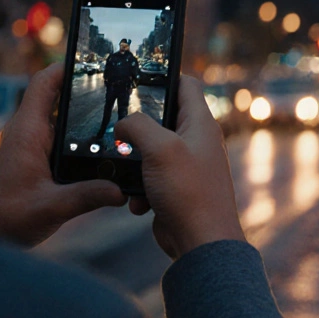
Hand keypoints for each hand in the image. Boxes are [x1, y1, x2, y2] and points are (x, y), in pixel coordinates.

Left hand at [0, 63, 127, 247]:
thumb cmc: (7, 216)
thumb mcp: (50, 209)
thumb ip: (85, 197)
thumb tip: (120, 191)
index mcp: (28, 132)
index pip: (44, 84)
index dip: (66, 66)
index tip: (92, 58)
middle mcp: (31, 131)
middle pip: (58, 94)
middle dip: (85, 86)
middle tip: (118, 82)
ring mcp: (35, 142)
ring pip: (63, 114)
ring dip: (86, 110)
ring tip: (119, 108)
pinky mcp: (39, 155)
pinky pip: (63, 133)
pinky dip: (82, 131)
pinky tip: (105, 140)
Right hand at [116, 75, 245, 259]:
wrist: (201, 242)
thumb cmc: (189, 192)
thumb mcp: (159, 149)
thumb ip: (137, 126)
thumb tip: (123, 124)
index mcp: (200, 123)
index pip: (185, 84)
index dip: (163, 76)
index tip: (137, 77)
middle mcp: (197, 141)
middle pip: (163, 118)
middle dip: (138, 125)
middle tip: (117, 128)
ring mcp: (187, 165)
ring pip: (151, 151)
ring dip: (135, 162)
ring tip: (127, 171)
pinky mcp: (176, 188)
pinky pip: (151, 178)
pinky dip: (140, 188)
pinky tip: (138, 201)